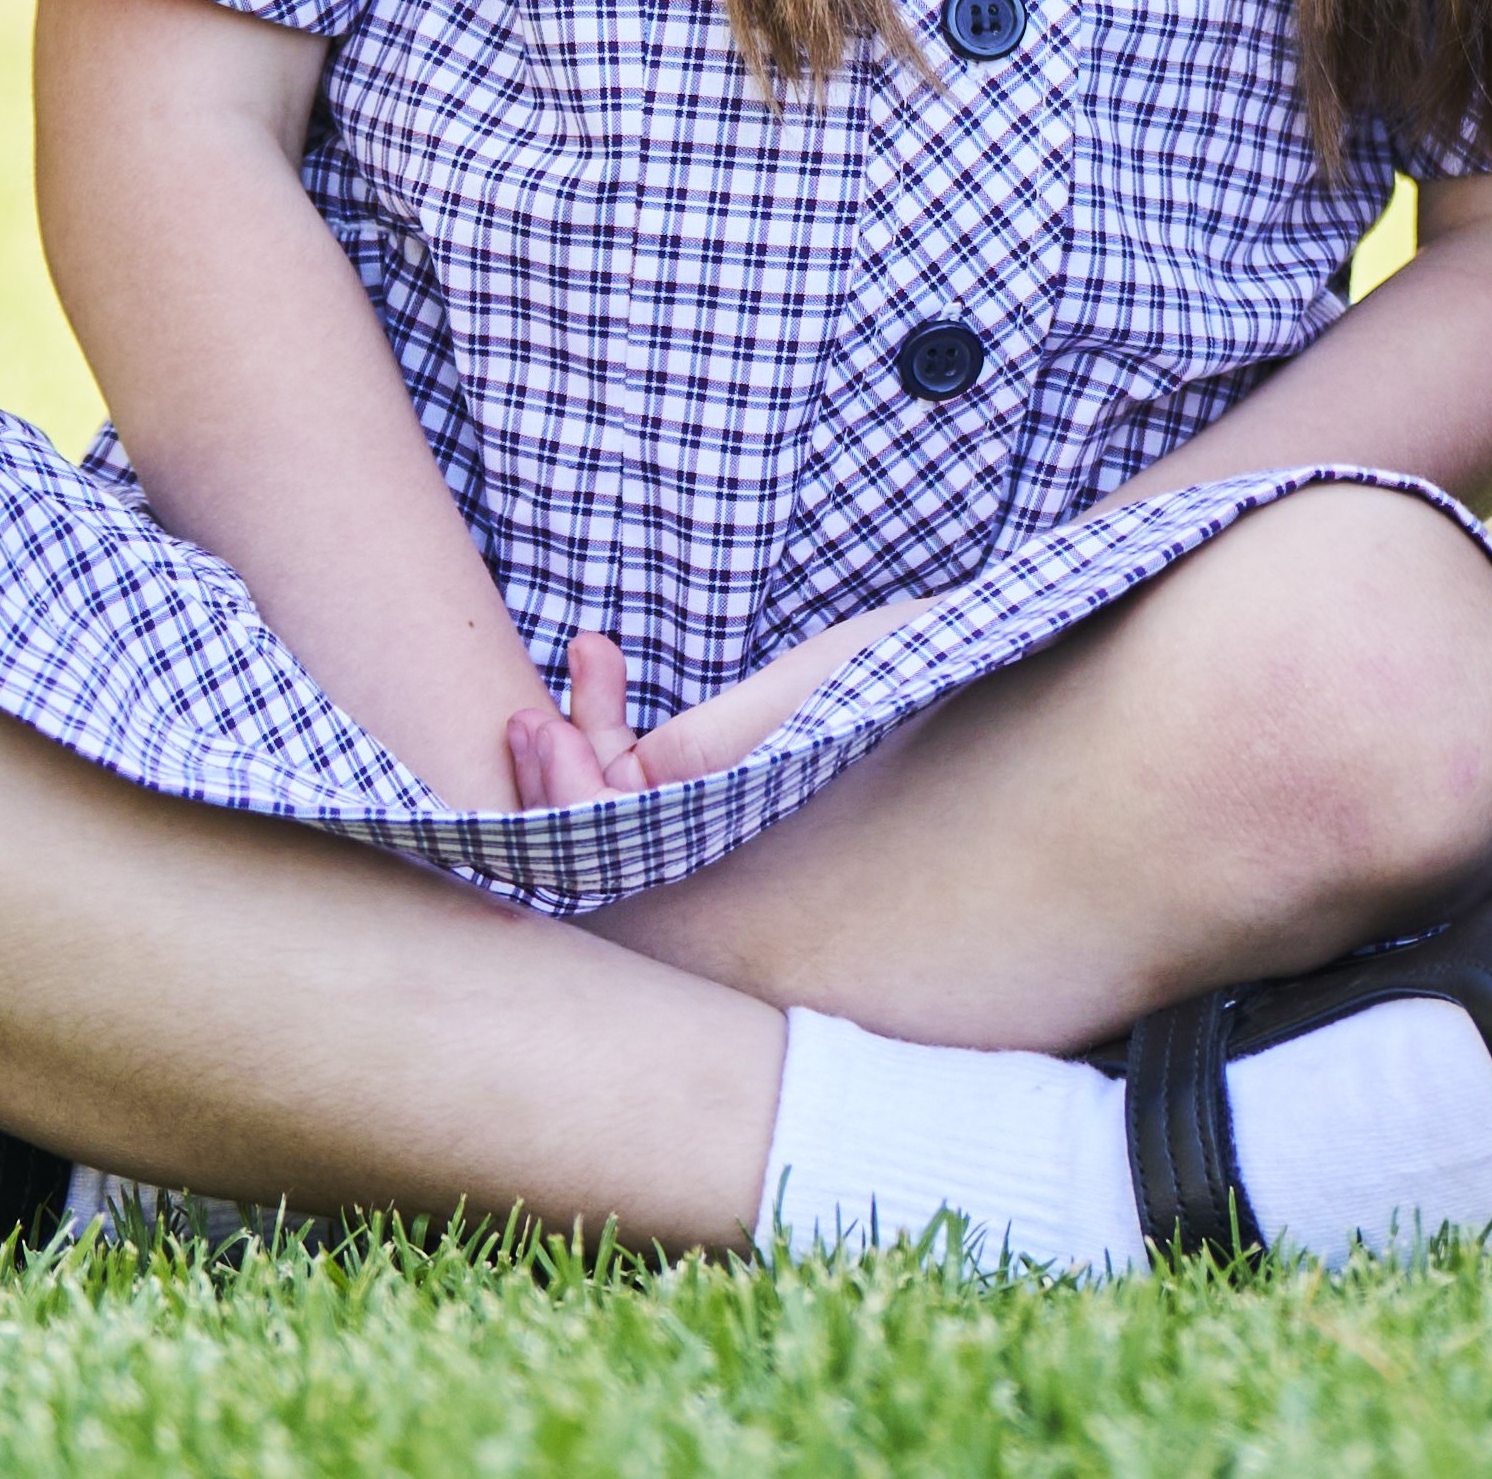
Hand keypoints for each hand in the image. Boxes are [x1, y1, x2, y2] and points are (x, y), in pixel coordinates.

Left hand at [499, 604, 926, 807]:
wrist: (962, 645)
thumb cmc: (898, 663)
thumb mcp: (805, 693)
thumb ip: (716, 739)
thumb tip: (628, 778)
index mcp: (744, 822)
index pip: (623, 846)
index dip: (566, 800)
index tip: (544, 726)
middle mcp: (724, 826)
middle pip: (603, 830)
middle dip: (554, 773)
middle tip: (530, 707)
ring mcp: (718, 799)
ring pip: (614, 792)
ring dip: (581, 735)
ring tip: (583, 655)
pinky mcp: (720, 765)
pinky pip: (639, 763)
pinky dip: (610, 719)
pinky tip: (604, 662)